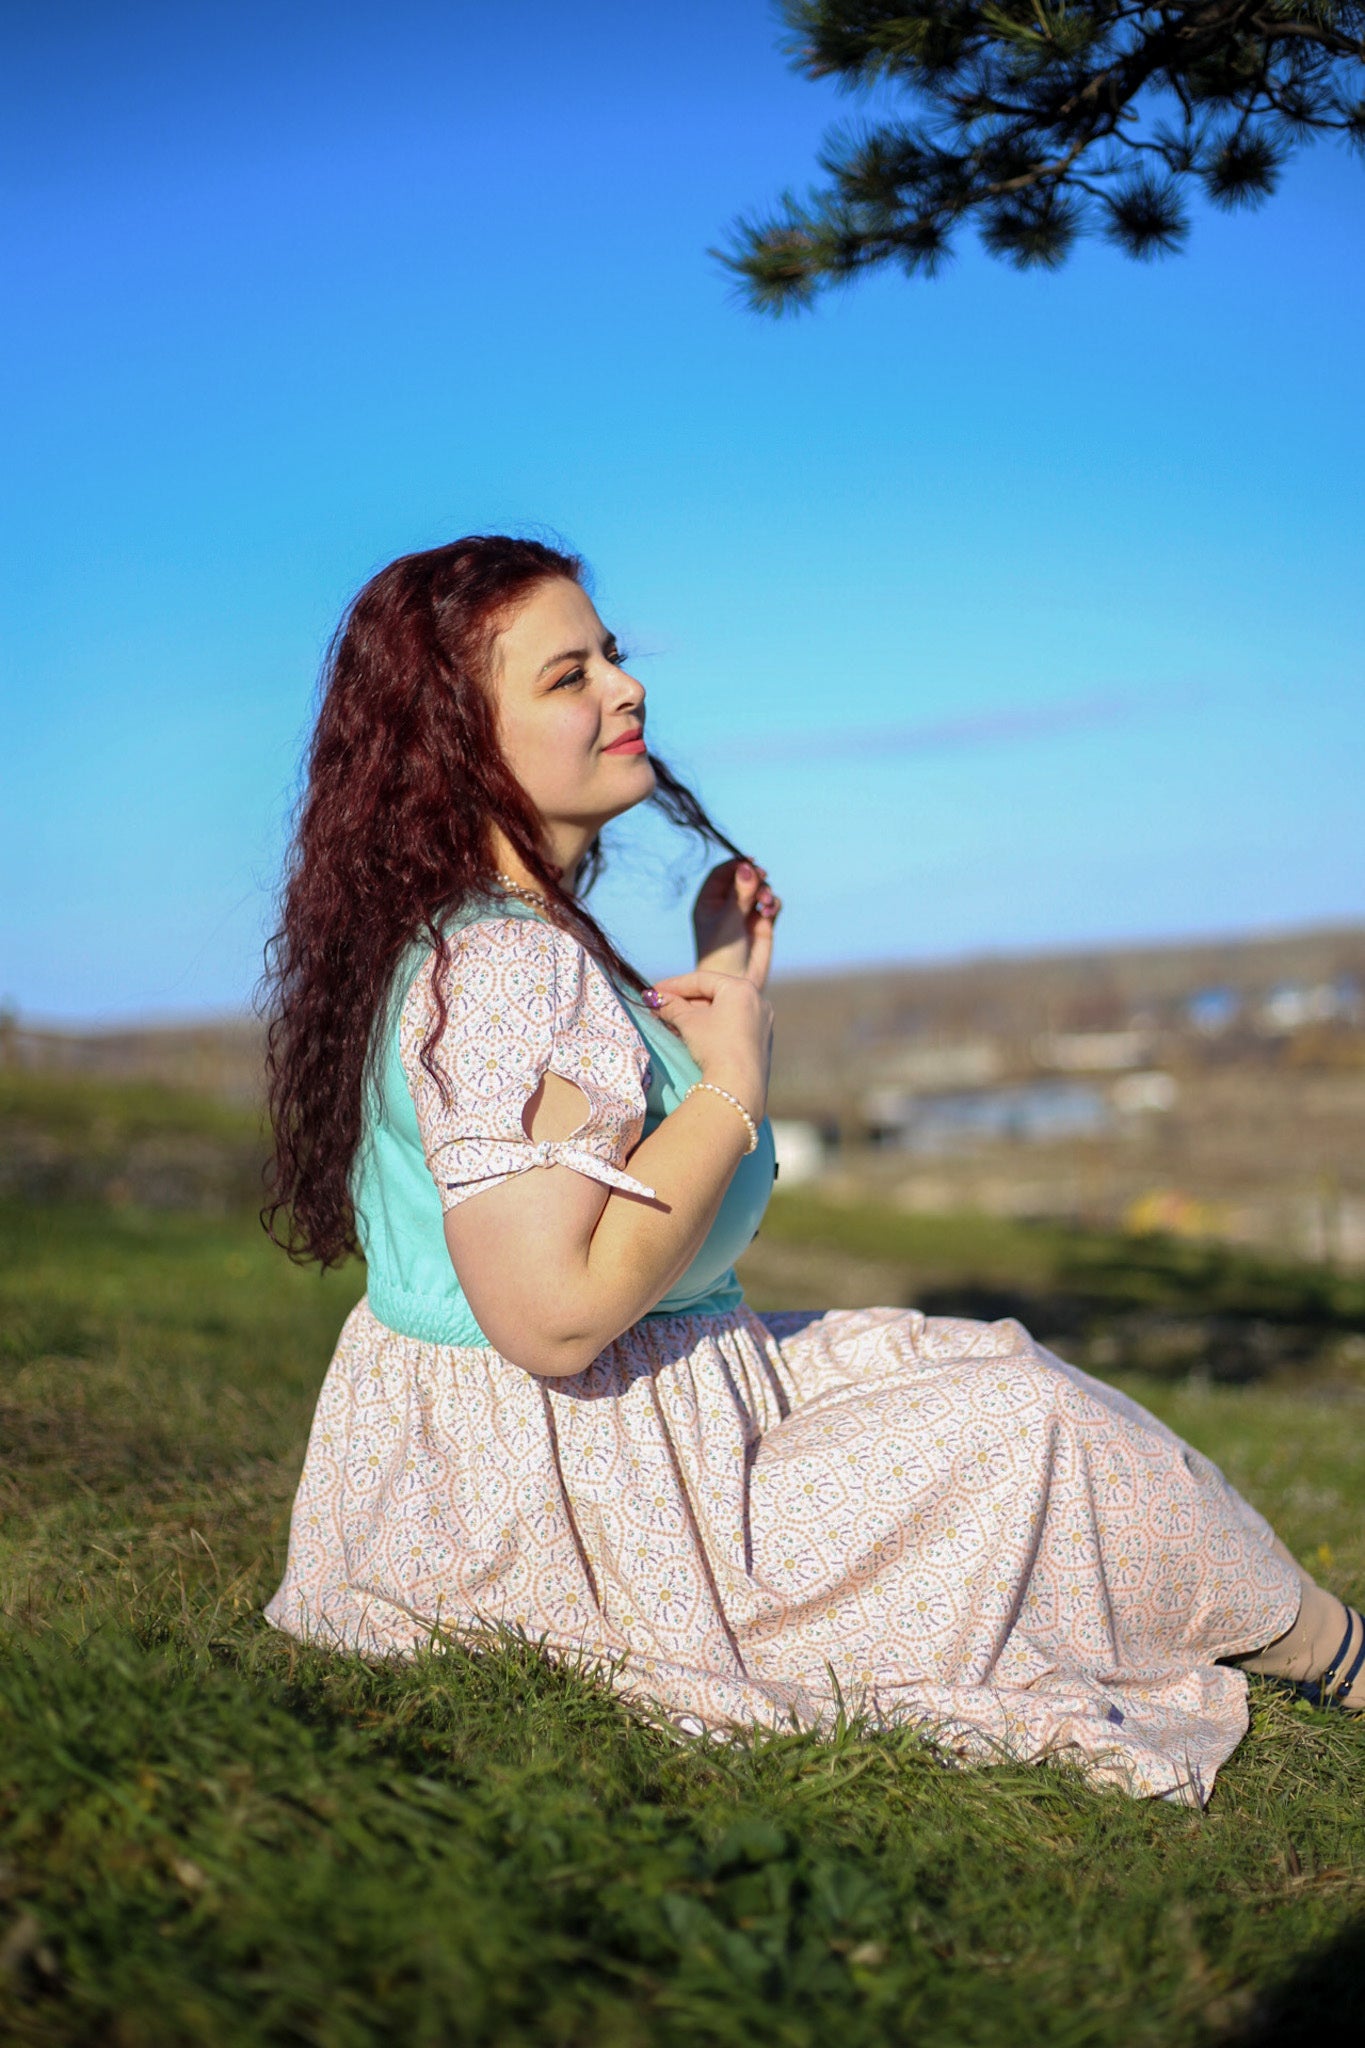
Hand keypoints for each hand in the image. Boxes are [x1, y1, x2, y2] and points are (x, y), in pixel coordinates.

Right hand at [649, 969, 772, 1123]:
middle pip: (713, 994)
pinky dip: (712, 1027)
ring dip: (696, 1015)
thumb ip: (671, 1006)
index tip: (653, 991)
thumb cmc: (715, 1045)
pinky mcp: (761, 1041)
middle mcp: (757, 1000)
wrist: (738, 1086)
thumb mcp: (688, 1022)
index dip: (674, 985)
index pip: (701, 980)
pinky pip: (732, 1025)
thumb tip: (655, 1000)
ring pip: (723, 1011)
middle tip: (661, 1007)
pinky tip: (692, 1035)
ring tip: (671, 1022)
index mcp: (742, 988)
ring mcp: (762, 1022)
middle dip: (684, 1002)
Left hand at [692, 858, 780, 990]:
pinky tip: (770, 911)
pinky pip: (771, 904)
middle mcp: (726, 906)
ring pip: (759, 889)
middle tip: (763, 877)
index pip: (721, 874)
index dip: (735, 864)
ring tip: (765, 903)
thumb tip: (747, 867)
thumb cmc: (721, 954)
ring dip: (765, 890)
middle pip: (743, 878)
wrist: (735, 982)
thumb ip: (739, 894)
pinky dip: (773, 903)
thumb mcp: (728, 921)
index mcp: (708, 902)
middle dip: (754, 877)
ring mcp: (745, 914)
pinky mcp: (762, 923)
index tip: (750, 861)